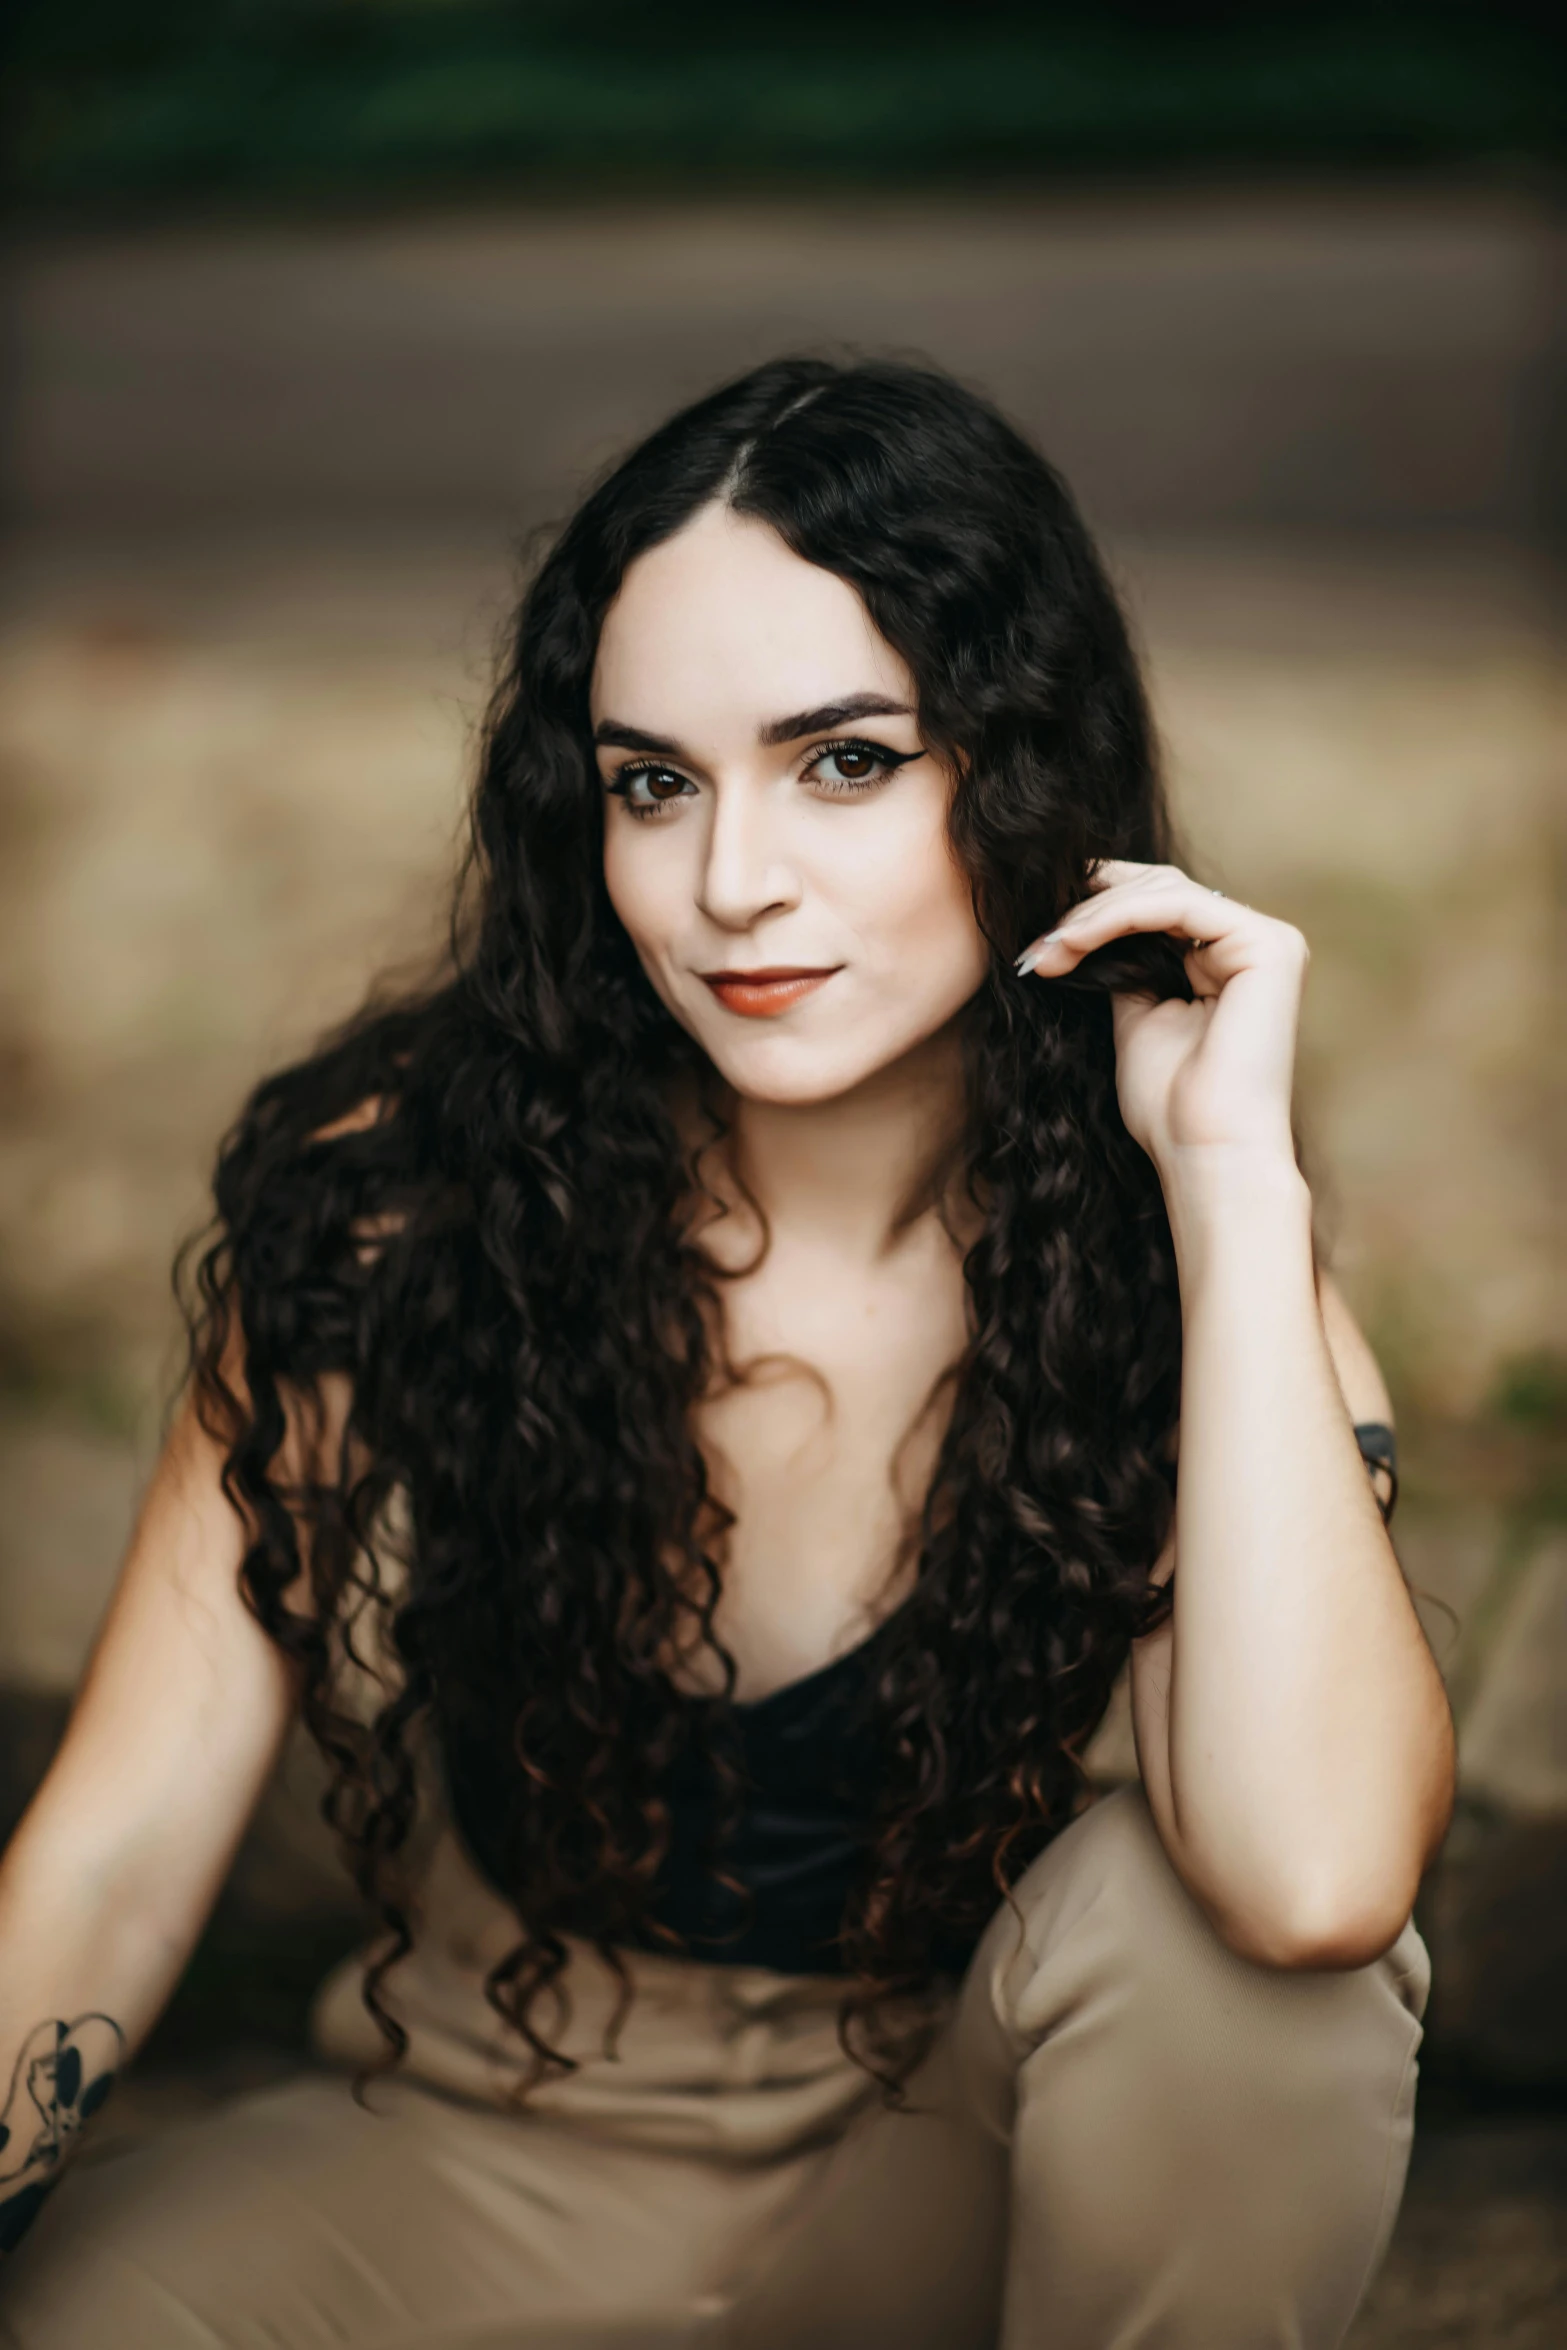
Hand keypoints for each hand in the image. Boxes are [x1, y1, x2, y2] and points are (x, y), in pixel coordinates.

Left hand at [1016, 861, 1308, 1172]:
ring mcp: (1268, 940)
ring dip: (1092, 915)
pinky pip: (1177, 905)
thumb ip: (1126, 967)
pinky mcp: (1269, 944)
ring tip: (1048, 951)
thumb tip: (1081, 925)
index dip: (1094, 909)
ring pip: (1163, 890)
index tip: (1038, 940)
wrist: (1204, 1152)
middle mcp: (1254, 943)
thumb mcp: (1136, 1019)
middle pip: (1160, 887)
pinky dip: (1116, 917)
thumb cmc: (1171, 1106)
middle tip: (1037, 948)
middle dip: (1088, 910)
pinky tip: (1073, 943)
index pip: (1157, 905)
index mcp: (1228, 960)